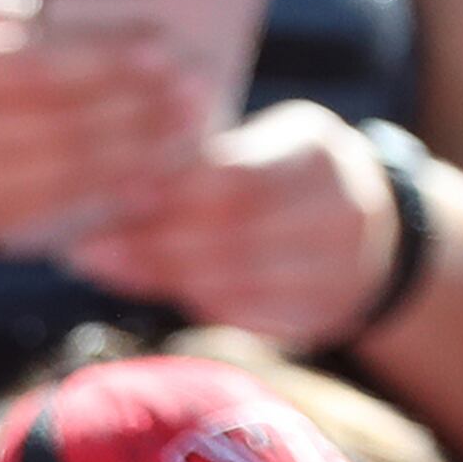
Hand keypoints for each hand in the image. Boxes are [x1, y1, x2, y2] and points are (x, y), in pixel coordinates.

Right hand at [0, 0, 207, 253]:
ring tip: (188, 138)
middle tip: (198, 96)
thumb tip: (83, 23)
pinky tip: (146, 184)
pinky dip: (103, 200)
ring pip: (64, 178)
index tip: (165, 52)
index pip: (35, 70)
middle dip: (138, 113)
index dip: (106, 65)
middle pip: (61, 129)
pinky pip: (49, 216)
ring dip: (135, 160)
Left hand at [65, 101, 400, 351]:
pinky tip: (147, 286)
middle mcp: (340, 215)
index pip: (239, 178)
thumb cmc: (292, 177)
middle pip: (231, 234)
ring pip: (233, 281)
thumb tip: (120, 175)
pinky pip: (244, 317)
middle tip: (89, 246)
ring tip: (105, 266)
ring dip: (160, 277)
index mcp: (322, 155)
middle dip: (154, 240)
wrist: (372, 237)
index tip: (118, 195)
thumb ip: (215, 158)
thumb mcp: (270, 142)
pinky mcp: (318, 318)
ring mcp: (335, 274)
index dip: (175, 190)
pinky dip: (191, 301)